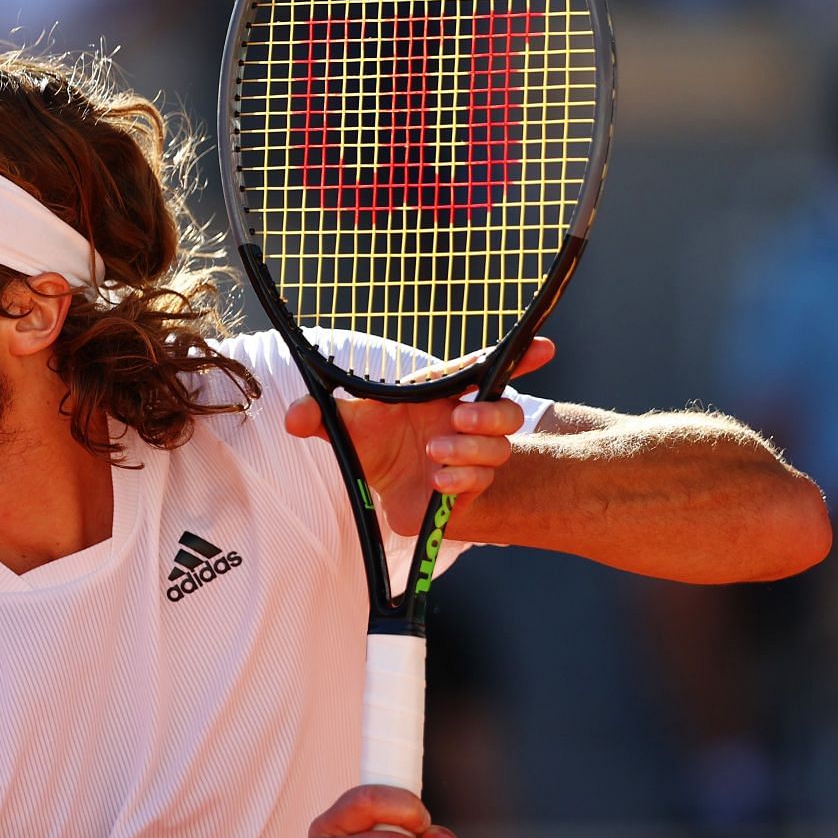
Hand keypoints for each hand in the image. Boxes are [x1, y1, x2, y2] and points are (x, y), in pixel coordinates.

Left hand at [284, 338, 553, 537]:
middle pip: (503, 410)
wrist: (387, 488)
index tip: (545, 347)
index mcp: (445, 394)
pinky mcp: (468, 490)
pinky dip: (459, 481)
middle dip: (491, 413)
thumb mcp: (349, 427)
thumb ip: (322, 417)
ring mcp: (473, 457)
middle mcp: (466, 422)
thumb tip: (291, 417)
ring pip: (496, 449)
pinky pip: (478, 483)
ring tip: (435, 455)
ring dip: (470, 451)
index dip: (519, 357)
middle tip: (460, 418)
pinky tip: (438, 482)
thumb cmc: (378, 442)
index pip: (485, 370)